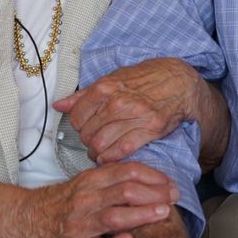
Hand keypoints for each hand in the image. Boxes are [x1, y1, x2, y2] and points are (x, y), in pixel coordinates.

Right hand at [24, 162, 177, 237]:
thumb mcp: (86, 181)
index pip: (126, 171)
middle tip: (173, 198)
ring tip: (162, 214)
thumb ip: (112, 178)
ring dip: (141, 215)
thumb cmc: (65, 200)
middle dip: (154, 194)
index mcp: (91, 180)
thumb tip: (148, 178)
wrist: (30, 218)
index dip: (152, 175)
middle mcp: (86, 199)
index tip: (168, 182)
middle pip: (124, 191)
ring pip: (114, 216)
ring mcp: (81, 222)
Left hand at [55, 58, 203, 163]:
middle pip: (88, 134)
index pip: (77, 117)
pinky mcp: (150, 129)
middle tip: (93, 142)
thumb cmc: (143, 79)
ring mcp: (134, 116)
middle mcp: (117, 102)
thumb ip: (84, 95)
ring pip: (101, 145)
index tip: (85, 128)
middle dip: (87, 142)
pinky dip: (112, 158)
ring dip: (97, 153)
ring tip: (100, 152)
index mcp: (104, 88)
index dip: (78, 127)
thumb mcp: (112, 79)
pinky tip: (112, 156)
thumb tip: (59, 105)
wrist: (178, 82)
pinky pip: (122, 151)